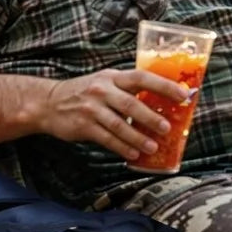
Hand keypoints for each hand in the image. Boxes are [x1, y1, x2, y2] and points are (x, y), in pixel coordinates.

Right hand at [39, 68, 188, 163]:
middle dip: (151, 117)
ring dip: (138, 138)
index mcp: (113, 77)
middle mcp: (103, 90)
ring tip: (152, 147)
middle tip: (167, 128)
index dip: (163, 85)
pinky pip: (107, 139)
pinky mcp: (83, 126)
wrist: (49, 103)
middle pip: (131, 104)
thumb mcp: (105, 82)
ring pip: (120, 125)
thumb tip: (161, 103)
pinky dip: (121, 147)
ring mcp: (92, 108)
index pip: (142, 78)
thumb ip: (127, 89)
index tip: (183, 95)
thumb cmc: (85, 92)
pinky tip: (133, 154)